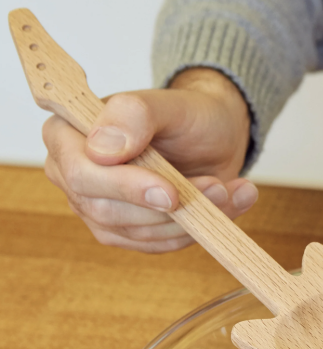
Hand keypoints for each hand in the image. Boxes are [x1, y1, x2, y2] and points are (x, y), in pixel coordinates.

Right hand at [42, 68, 257, 252]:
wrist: (212, 138)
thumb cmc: (187, 116)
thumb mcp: (168, 103)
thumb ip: (133, 115)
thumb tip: (101, 150)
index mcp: (68, 135)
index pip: (80, 172)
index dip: (124, 187)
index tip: (170, 192)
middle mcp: (75, 176)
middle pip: (106, 211)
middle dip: (167, 208)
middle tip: (217, 189)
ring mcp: (99, 209)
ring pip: (137, 233)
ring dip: (190, 218)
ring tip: (228, 192)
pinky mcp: (128, 233)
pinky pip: (158, 244)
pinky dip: (197, 229)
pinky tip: (227, 205)